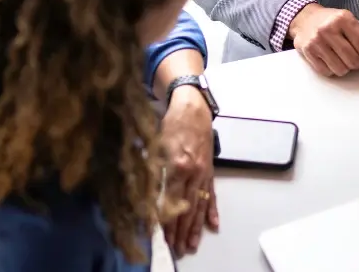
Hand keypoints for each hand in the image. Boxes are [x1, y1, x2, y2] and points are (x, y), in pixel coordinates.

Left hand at [160, 87, 219, 258]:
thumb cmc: (171, 123)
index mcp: (179, 167)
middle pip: (188, 208)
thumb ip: (153, 169)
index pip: (171, 201)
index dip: (167, 221)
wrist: (193, 107)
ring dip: (196, 227)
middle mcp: (194, 173)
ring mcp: (204, 173)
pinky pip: (212, 194)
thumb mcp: (157, 145)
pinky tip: (213, 225)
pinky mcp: (210, 171)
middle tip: (178, 250)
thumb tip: (145, 193)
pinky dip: (212, 211)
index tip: (163, 237)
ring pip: (200, 206)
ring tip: (192, 245)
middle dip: (182, 231)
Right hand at [287, 4, 358, 76]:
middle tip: (357, 58)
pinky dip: (333, 70)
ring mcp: (316, 41)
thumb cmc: (335, 23)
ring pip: (340, 69)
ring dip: (346, 68)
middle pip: (353, 61)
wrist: (306, 19)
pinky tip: (332, 59)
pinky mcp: (307, 51)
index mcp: (345, 19)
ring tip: (343, 57)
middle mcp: (329, 28)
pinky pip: (327, 72)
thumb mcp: (357, 27)